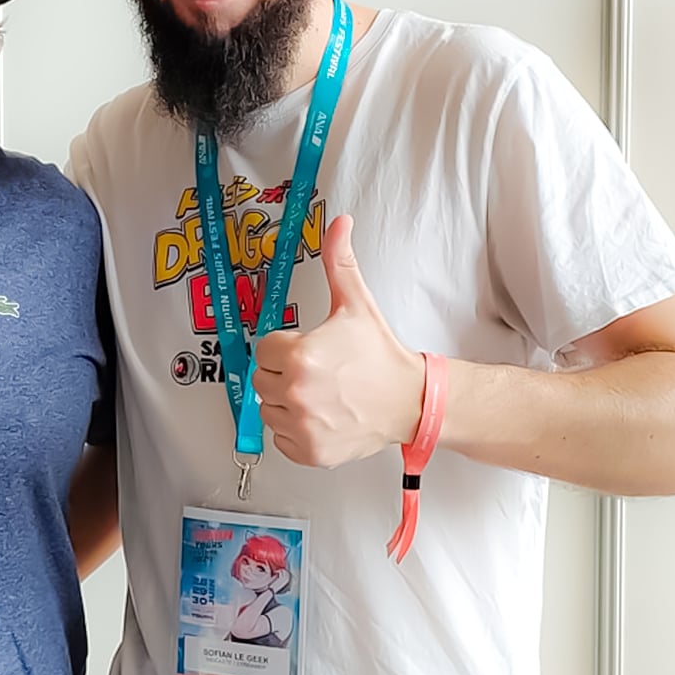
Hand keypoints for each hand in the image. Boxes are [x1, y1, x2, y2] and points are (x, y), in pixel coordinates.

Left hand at [250, 215, 426, 467]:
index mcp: (301, 356)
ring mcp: (302, 427)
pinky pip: (280, 439)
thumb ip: (339, 261)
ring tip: (320, 393)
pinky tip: (320, 416)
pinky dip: (294, 430)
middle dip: (284, 372)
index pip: (264, 348)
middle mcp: (296, 394)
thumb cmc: (381, 355)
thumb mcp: (357, 303)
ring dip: (286, 401)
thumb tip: (338, 222)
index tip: (309, 349)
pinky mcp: (310, 453)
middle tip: (318, 371)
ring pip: (268, 409)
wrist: (411, 400)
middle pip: (263, 378)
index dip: (285, 345)